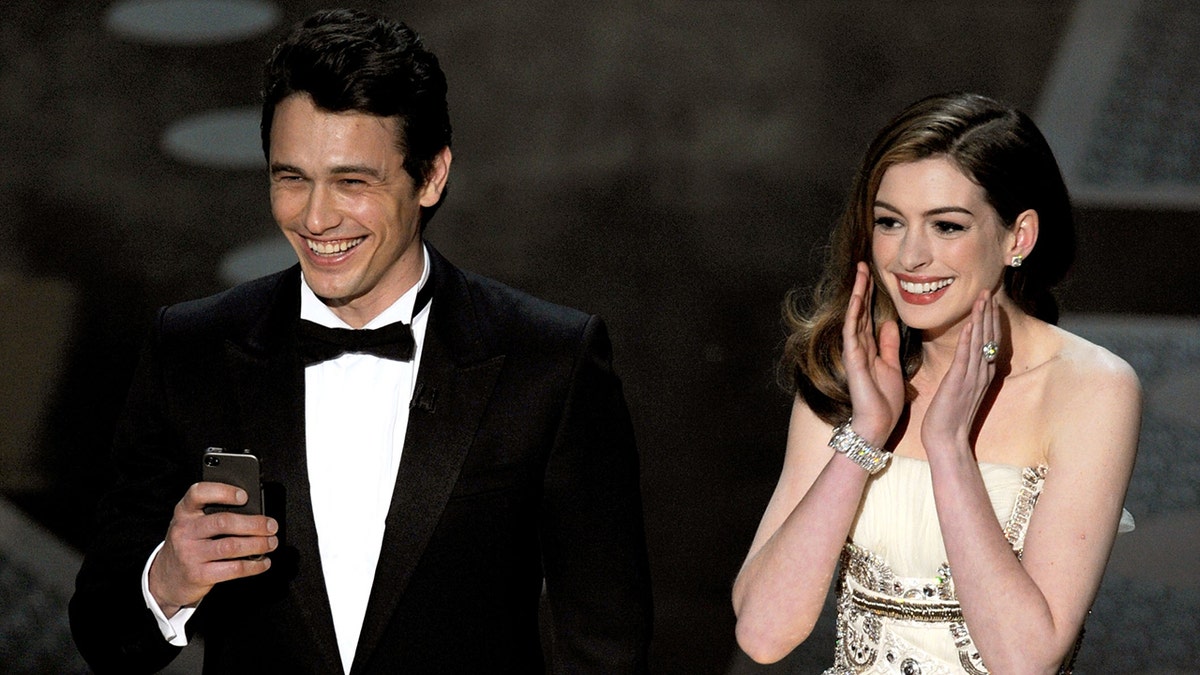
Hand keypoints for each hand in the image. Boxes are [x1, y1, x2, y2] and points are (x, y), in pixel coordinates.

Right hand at [148, 482, 277, 616]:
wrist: (166, 579)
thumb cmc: (189, 544)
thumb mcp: (192, 524)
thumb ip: (213, 514)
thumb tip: (254, 511)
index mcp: (184, 512)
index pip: (199, 493)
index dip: (223, 491)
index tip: (245, 495)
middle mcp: (184, 531)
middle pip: (223, 521)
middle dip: (254, 523)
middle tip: (272, 525)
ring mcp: (190, 554)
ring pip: (231, 545)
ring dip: (258, 544)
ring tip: (271, 543)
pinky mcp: (198, 575)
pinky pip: (233, 568)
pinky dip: (253, 565)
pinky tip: (263, 562)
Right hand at [841, 262, 904, 445]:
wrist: (877, 423)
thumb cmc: (884, 400)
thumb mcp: (892, 365)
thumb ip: (889, 345)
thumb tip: (890, 323)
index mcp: (870, 348)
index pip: (869, 315)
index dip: (872, 295)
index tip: (875, 275)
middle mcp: (859, 346)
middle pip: (859, 310)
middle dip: (862, 287)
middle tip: (863, 264)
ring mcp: (854, 351)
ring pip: (854, 315)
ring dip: (856, 294)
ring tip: (860, 272)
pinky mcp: (853, 359)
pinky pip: (852, 331)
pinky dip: (854, 313)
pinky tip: (856, 298)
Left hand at [921, 290, 1000, 453]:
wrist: (946, 440)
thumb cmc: (949, 418)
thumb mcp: (961, 391)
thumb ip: (966, 374)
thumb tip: (966, 360)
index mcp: (982, 374)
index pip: (989, 342)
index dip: (990, 320)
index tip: (989, 302)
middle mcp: (981, 373)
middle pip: (989, 337)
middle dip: (989, 313)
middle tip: (989, 291)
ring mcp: (972, 377)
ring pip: (980, 342)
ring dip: (981, 318)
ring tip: (983, 298)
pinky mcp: (958, 382)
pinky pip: (965, 356)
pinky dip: (968, 338)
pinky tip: (970, 323)